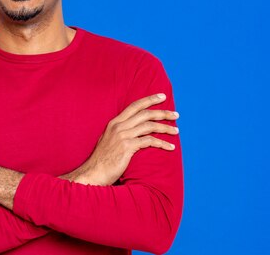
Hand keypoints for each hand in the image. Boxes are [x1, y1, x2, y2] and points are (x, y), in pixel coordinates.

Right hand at [62, 93, 178, 185]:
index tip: (162, 96)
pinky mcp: (127, 147)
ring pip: (149, 126)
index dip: (149, 99)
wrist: (93, 172)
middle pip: (145, 114)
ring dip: (165, 128)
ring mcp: (123, 136)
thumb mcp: (108, 140)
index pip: (134, 106)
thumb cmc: (101, 160)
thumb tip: (132, 131)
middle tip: (176, 114)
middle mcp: (118, 126)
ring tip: (176, 131)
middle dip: (162, 112)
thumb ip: (118, 133)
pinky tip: (170, 147)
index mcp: (114, 123)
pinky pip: (149, 141)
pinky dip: (162, 143)